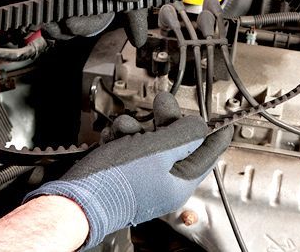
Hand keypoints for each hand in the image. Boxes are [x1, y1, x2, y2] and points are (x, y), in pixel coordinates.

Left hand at [0, 0, 145, 38]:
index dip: (135, 17)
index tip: (138, 39)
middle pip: (102, 17)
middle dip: (83, 24)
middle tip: (65, 21)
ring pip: (82, 26)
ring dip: (63, 28)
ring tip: (45, 18)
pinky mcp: (54, 7)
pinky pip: (64, 28)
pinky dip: (51, 28)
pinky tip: (38, 19)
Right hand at [24, 92, 232, 249]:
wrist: (76, 197)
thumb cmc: (115, 180)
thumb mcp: (157, 151)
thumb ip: (183, 135)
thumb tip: (199, 125)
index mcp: (179, 181)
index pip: (207, 154)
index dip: (214, 133)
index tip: (224, 120)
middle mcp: (163, 180)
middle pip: (176, 142)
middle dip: (166, 119)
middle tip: (163, 101)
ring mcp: (143, 176)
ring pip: (150, 140)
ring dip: (136, 127)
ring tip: (123, 128)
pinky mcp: (124, 170)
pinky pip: (130, 146)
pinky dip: (121, 137)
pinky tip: (112, 137)